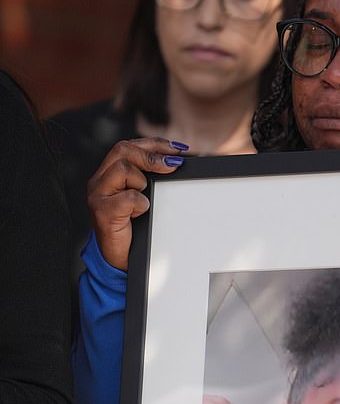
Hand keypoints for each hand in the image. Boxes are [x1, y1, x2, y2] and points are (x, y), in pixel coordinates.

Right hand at [87, 137, 188, 270]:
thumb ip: (148, 178)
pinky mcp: (102, 212)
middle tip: (173, 165)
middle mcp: (98, 181)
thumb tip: (176, 162)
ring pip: (124, 169)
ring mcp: (98, 196)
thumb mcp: (140, 197)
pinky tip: (140, 214)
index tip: (178, 149)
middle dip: (152, 155)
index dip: (153, 143)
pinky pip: (129, 197)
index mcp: (107, 174)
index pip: (127, 145)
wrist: (118, 260)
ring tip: (144, 200)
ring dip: (143, 183)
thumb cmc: (132, 228)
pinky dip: (141, 204)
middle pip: (123, 150)